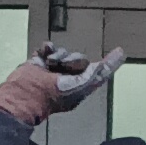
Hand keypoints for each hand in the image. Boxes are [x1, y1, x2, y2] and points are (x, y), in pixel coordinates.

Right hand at [0, 41, 126, 123]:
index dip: (110, 62)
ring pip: (64, 52)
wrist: (24, 94)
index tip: (120, 51)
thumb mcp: (80, 87)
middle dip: (73, 60)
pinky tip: (43, 54)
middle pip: (80, 59)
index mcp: (80, 86)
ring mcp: (53, 69)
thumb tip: (109, 62)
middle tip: (64, 65)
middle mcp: (68, 77)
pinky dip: (47, 48)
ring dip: (59, 55)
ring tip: (49, 64)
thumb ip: (96, 74)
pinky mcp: (40, 61)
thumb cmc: (52, 96)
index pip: (99, 72)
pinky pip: (49, 47)